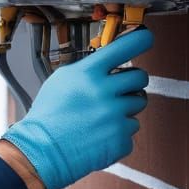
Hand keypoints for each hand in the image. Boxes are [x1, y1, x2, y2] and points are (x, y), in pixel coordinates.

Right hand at [0, 28, 153, 188]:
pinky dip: (118, 131)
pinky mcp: (121, 138)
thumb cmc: (48, 116)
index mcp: (87, 74)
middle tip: (119, 89)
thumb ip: (87, 69)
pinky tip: (99, 133)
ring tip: (101, 115)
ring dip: (125, 107)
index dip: (140, 40)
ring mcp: (115, 116)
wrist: (42, 151)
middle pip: (140, 77)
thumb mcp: (61, 81)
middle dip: (133, 81)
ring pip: (138, 103)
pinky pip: (131, 128)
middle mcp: (104, 92)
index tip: (146, 37)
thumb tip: (110, 61)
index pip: (122, 48)